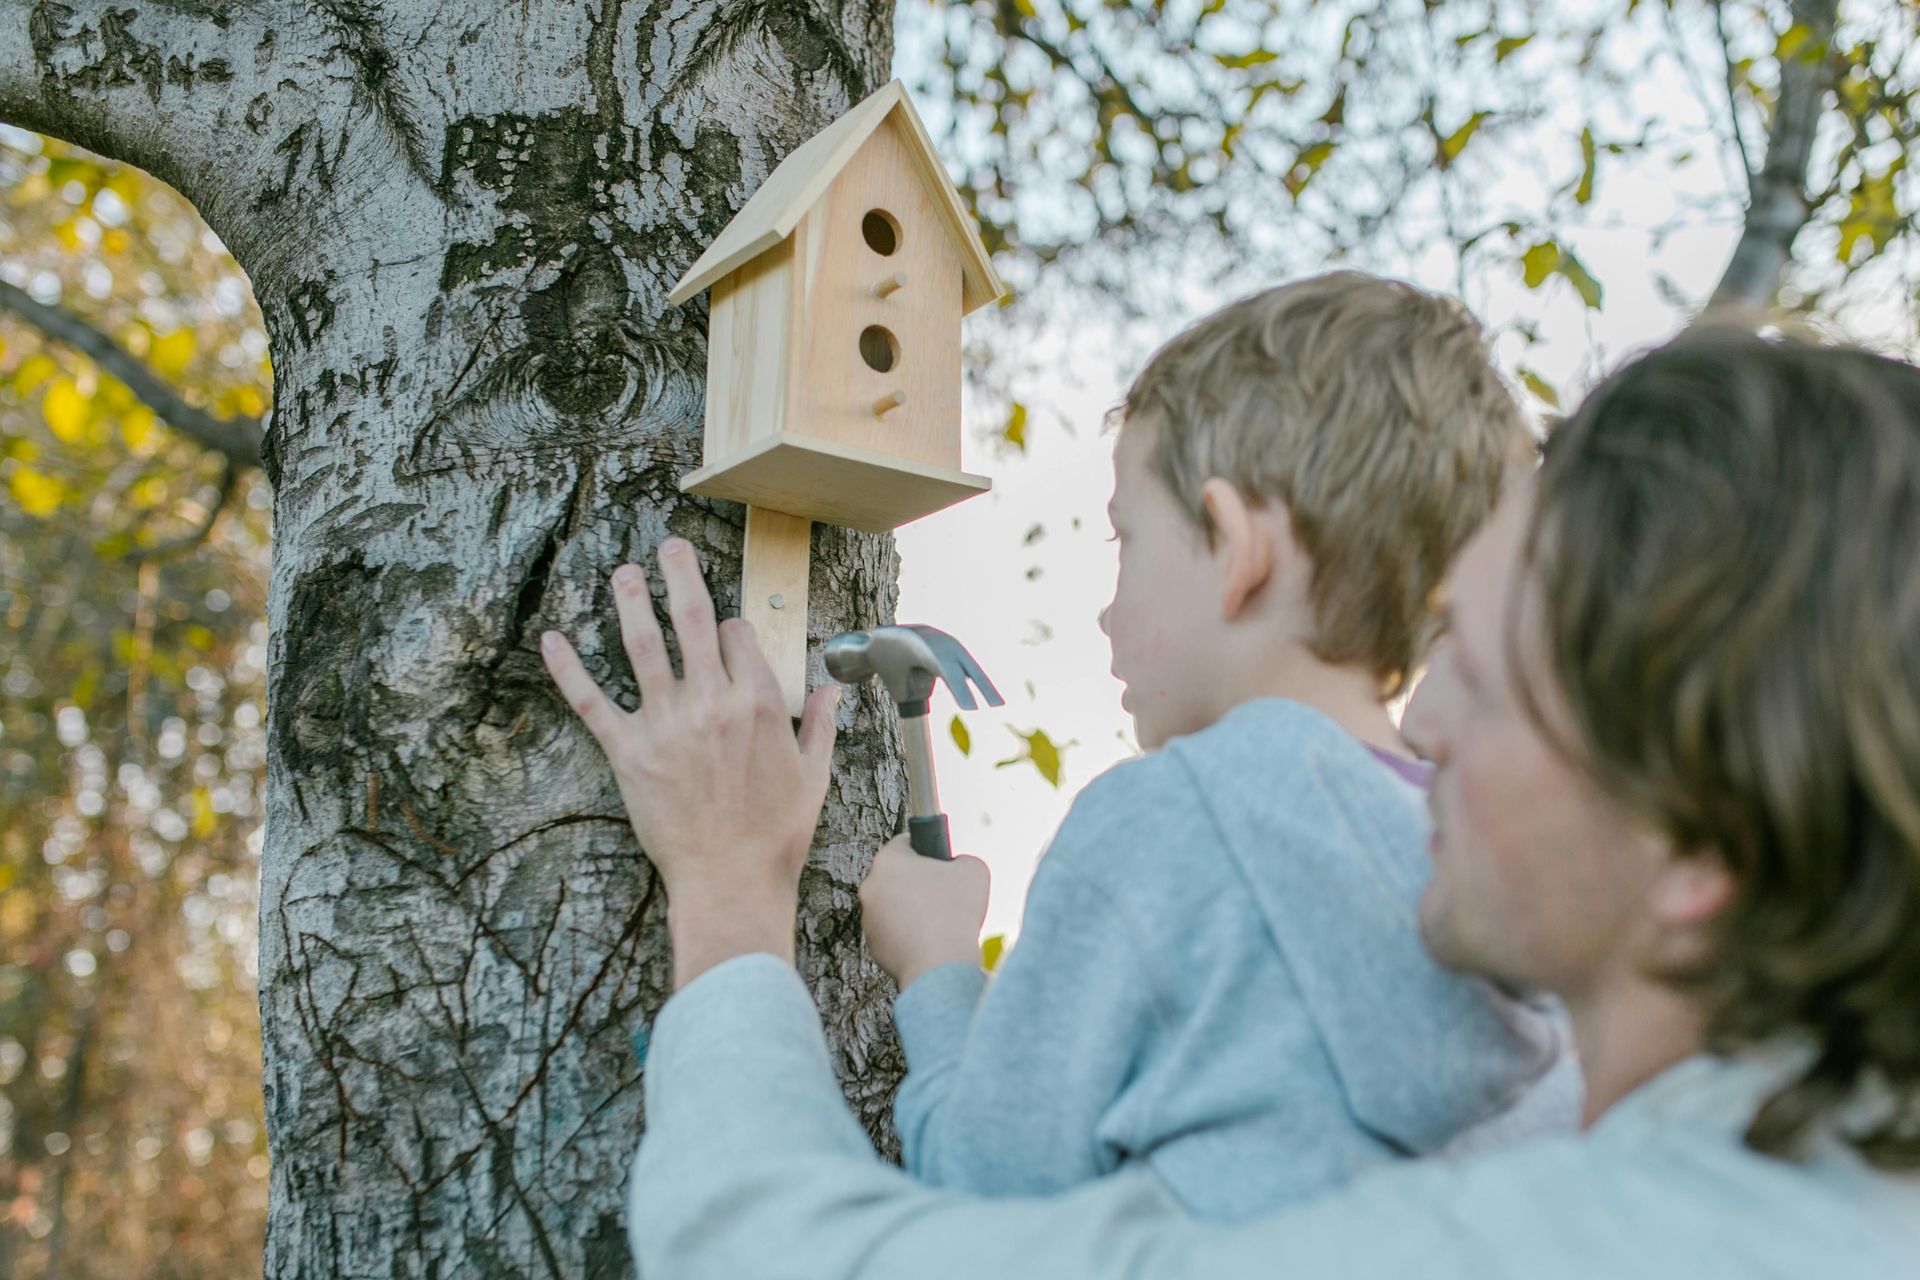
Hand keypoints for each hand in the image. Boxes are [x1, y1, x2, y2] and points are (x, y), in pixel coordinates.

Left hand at [540, 538, 839, 987]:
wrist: (732, 879)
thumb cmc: (776, 833)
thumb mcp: (815, 775)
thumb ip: (819, 725)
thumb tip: (829, 689)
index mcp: (758, 703)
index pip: (739, 636)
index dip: (731, 625)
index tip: (724, 626)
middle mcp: (711, 702)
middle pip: (694, 620)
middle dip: (680, 575)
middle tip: (668, 546)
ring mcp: (667, 724)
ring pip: (643, 645)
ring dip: (630, 601)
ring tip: (623, 573)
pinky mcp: (629, 752)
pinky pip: (592, 702)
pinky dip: (568, 670)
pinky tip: (552, 640)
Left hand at [859, 834, 989, 989]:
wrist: (940, 965)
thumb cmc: (956, 912)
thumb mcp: (973, 869)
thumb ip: (961, 859)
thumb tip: (956, 867)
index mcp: (889, 861)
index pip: (904, 842)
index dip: (927, 849)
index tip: (941, 861)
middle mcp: (870, 887)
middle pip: (896, 876)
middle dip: (918, 882)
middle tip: (944, 893)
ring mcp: (868, 919)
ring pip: (893, 906)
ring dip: (912, 910)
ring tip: (940, 921)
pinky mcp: (874, 946)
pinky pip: (893, 933)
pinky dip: (909, 935)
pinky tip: (931, 941)